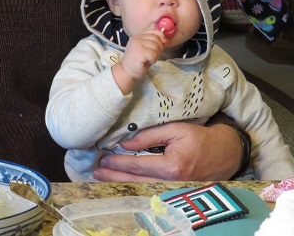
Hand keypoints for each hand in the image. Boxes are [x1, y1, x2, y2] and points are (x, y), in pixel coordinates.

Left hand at [92, 121, 240, 181]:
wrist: (225, 154)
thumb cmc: (200, 138)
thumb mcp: (175, 129)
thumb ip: (149, 136)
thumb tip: (126, 144)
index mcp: (171, 166)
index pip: (137, 166)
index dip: (117, 163)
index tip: (102, 159)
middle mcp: (172, 183)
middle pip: (136, 182)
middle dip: (114, 178)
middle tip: (96, 172)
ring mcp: (175, 191)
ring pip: (142, 189)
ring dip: (121, 185)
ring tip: (103, 179)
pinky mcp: (176, 193)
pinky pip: (151, 191)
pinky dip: (135, 188)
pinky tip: (123, 184)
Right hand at [112, 30, 165, 93]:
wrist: (127, 72)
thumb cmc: (138, 62)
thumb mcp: (146, 50)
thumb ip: (154, 43)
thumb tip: (165, 40)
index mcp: (138, 36)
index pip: (154, 31)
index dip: (161, 37)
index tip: (163, 44)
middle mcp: (137, 38)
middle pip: (156, 39)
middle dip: (158, 49)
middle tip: (151, 56)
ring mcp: (137, 44)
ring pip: (156, 47)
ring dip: (155, 55)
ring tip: (147, 59)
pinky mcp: (140, 52)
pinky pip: (154, 54)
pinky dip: (153, 60)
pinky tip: (146, 62)